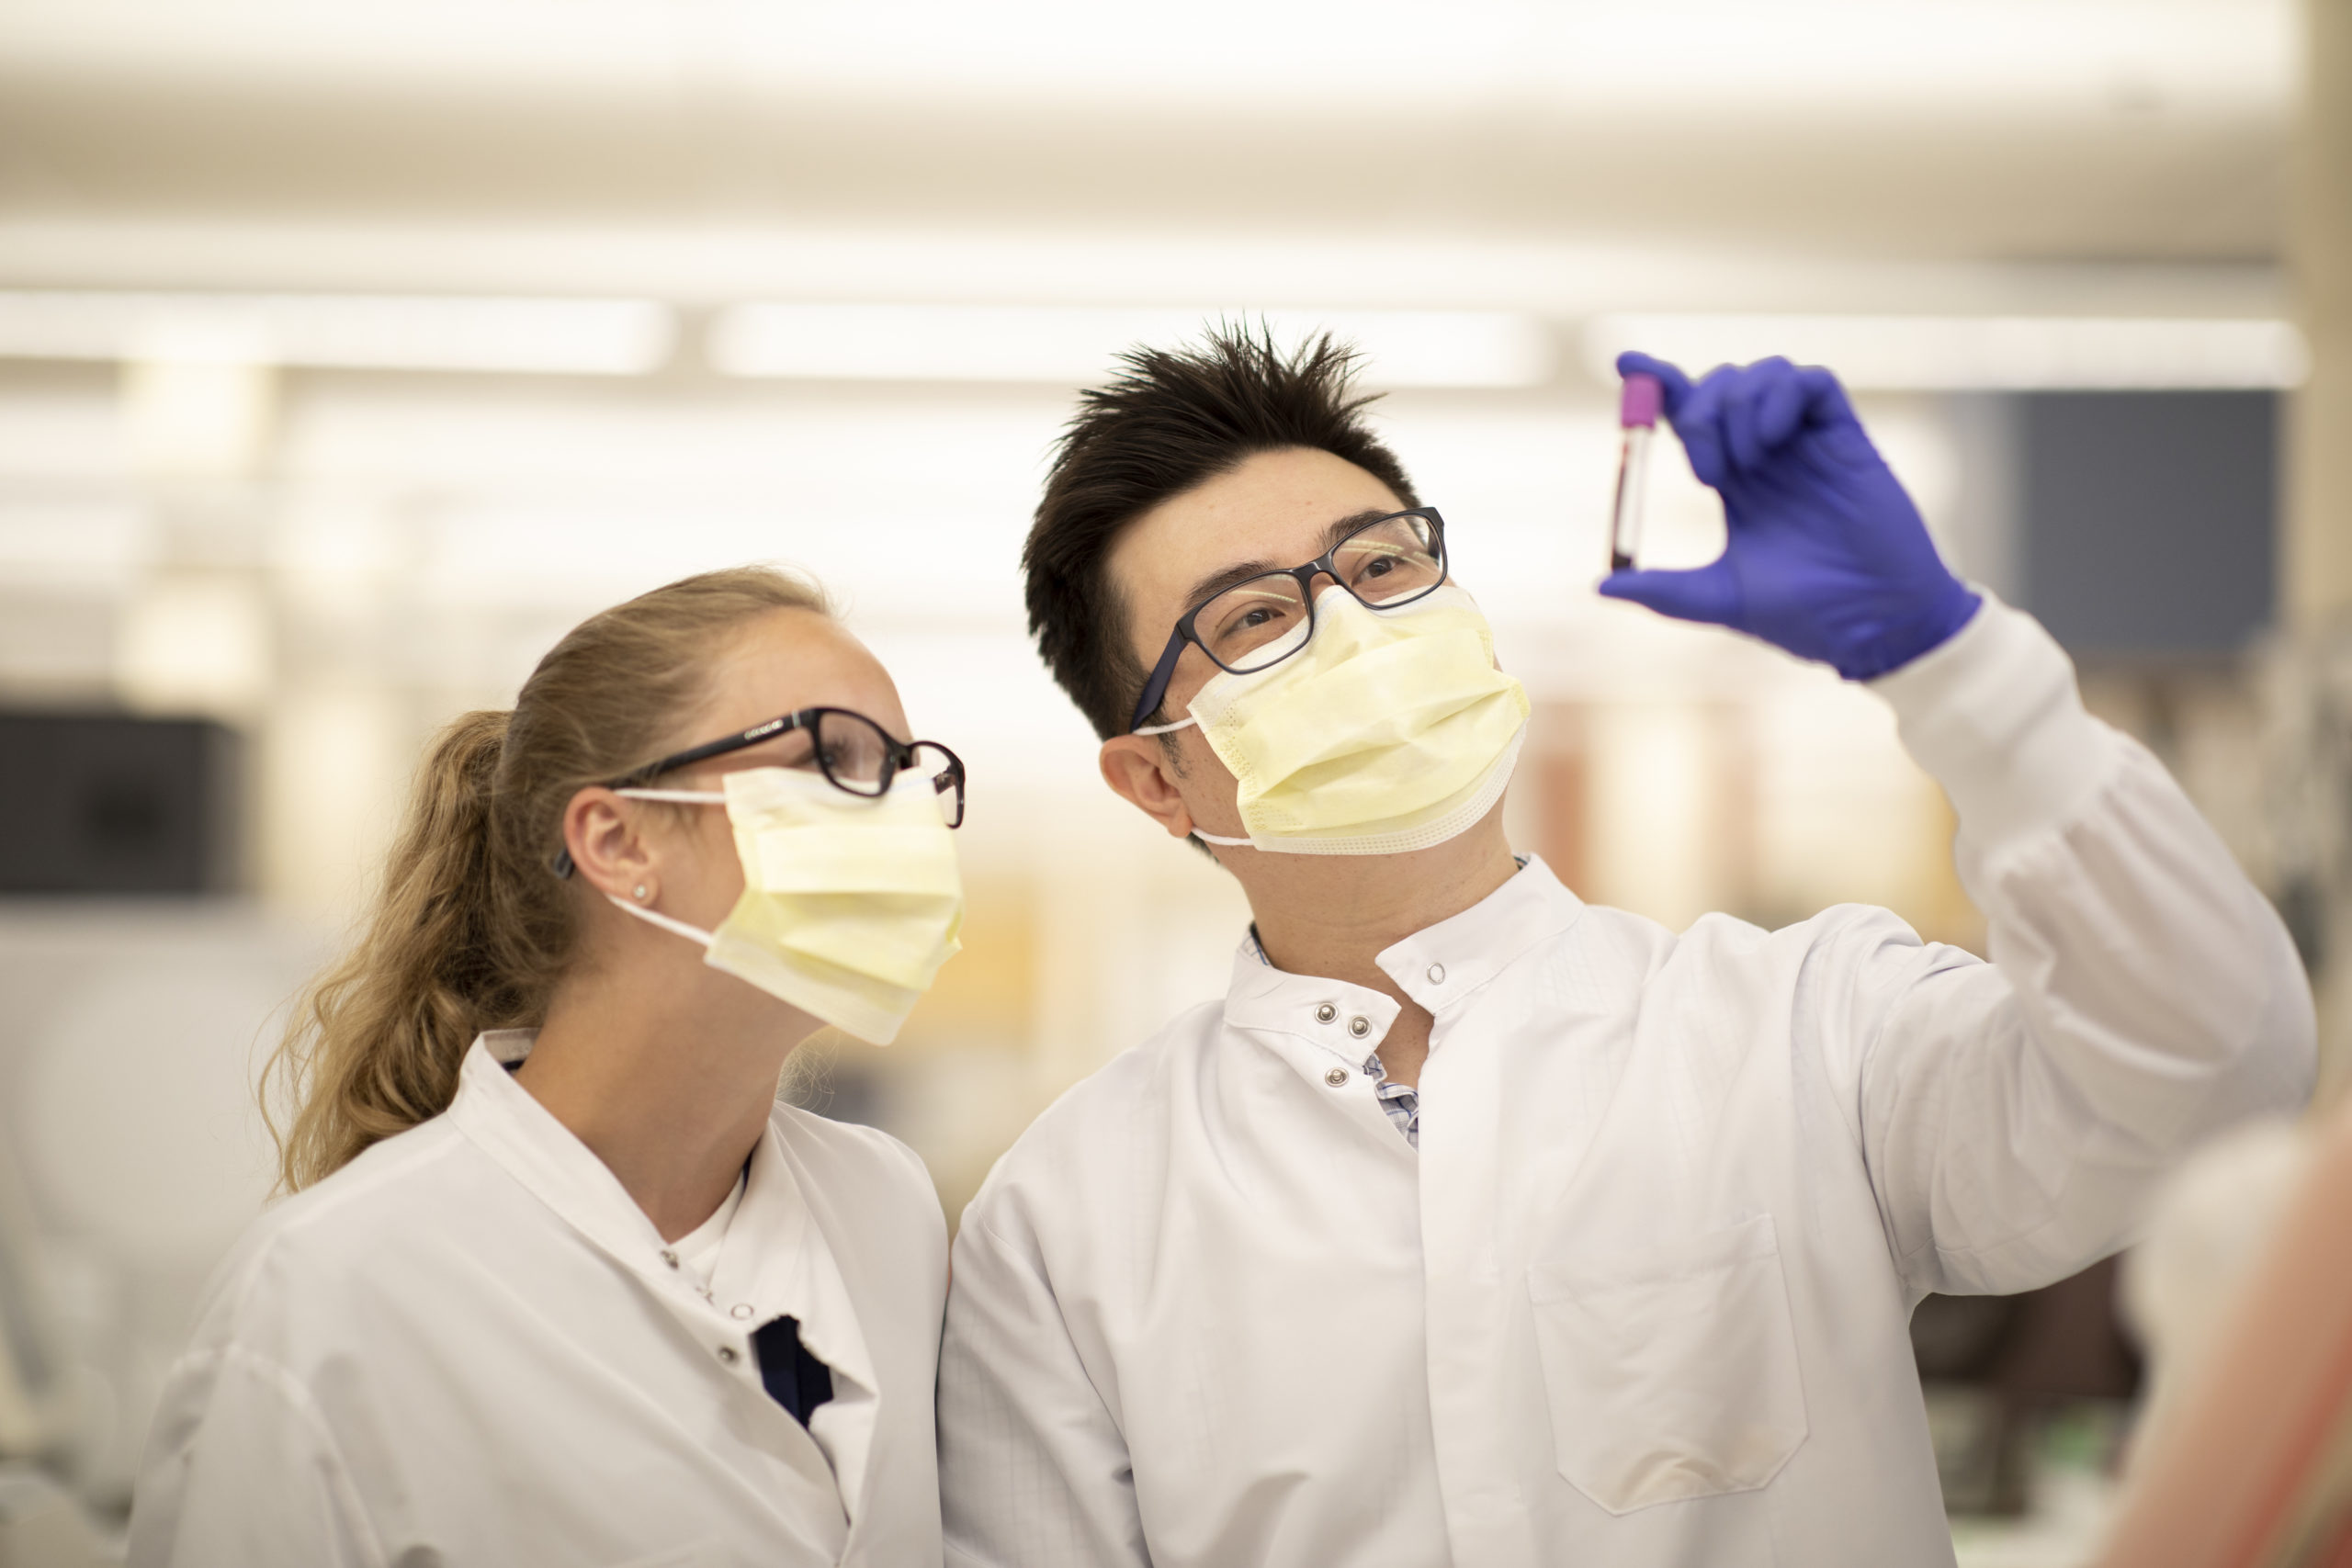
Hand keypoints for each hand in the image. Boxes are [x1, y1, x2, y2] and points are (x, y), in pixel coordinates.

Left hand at [1599, 351, 1979, 680]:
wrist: (1872, 625)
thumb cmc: (1804, 615)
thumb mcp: (1719, 599)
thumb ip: (1661, 591)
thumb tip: (1600, 587)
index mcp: (1733, 480)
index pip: (1688, 413)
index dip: (1657, 382)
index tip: (1625, 363)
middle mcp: (1766, 452)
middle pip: (1718, 385)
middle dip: (1695, 409)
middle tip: (1704, 469)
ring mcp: (1807, 442)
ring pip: (1763, 373)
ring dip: (1736, 406)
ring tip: (1743, 465)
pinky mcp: (1847, 438)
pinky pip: (1813, 382)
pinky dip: (1781, 396)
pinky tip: (1769, 443)